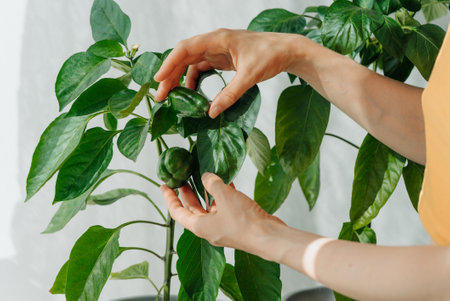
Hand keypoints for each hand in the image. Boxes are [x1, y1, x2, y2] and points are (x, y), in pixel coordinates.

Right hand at [154, 29, 301, 117]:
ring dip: (180, 79)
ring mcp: (217, 51)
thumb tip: (211, 112)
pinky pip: (201, 69)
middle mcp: (214, 43)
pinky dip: (194, 81)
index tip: (158, 80)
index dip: (169, 64)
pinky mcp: (222, 59)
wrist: (287, 50)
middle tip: (161, 96)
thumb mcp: (250, 76)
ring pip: (190, 64)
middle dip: (170, 75)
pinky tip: (191, 94)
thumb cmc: (271, 55)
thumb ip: (230, 94)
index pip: (185, 49)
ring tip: (172, 97)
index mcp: (218, 39)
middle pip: (184, 57)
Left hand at [161, 172, 284, 251]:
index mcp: (200, 227)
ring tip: (205, 177)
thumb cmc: (245, 223)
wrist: (269, 237)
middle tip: (182, 179)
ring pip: (211, 208)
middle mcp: (210, 229)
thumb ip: (212, 184)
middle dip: (187, 193)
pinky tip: (228, 184)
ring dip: (208, 193)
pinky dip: (224, 196)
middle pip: (193, 210)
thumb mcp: (224, 196)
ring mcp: (224, 227)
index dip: (170, 198)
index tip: (164, 186)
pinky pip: (225, 208)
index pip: (178, 212)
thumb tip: (206, 177)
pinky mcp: (237, 224)